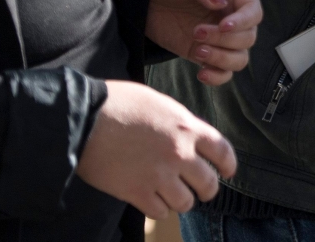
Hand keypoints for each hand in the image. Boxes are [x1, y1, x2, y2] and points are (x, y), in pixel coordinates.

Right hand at [75, 81, 235, 217]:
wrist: (86, 117)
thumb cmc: (120, 103)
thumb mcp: (161, 104)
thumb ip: (180, 124)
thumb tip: (188, 137)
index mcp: (188, 128)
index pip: (222, 151)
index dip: (228, 165)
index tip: (228, 172)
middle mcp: (179, 154)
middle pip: (208, 183)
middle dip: (207, 190)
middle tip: (202, 192)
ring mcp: (159, 175)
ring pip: (185, 202)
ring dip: (182, 201)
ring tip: (175, 197)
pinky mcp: (136, 192)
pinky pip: (159, 212)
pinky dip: (159, 210)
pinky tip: (153, 202)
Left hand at [145, 0, 262, 85]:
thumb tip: (219, 3)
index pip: (253, 11)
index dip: (243, 21)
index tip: (223, 26)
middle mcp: (232, 18)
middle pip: (248, 38)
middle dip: (224, 40)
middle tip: (197, 32)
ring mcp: (219, 39)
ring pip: (239, 58)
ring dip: (222, 59)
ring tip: (197, 50)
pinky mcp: (202, 54)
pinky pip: (222, 73)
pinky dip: (217, 77)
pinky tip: (201, 73)